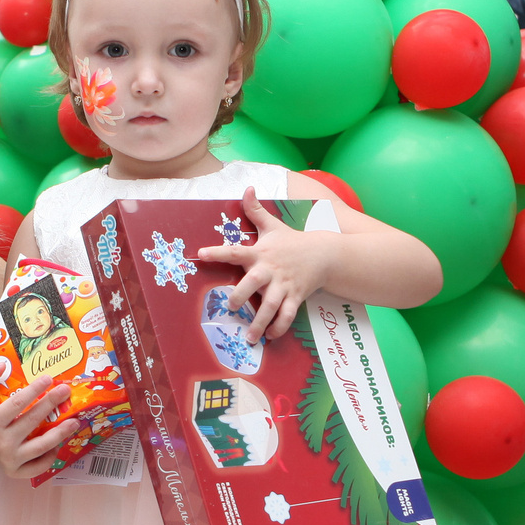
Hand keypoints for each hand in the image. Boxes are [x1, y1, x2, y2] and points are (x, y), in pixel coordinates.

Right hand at [0, 357, 76, 481]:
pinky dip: (50, 457)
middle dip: (51, 404)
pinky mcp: (15, 471)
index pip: (17, 403)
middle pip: (32, 421)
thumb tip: (2, 366)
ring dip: (60, 433)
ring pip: (40, 446)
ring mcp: (9, 459)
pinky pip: (37, 467)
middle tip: (66, 391)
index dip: (34, 390)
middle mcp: (1, 442)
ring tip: (75, 421)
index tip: (48, 378)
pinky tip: (58, 444)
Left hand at [195, 188, 335, 339]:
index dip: (218, 252)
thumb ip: (255, 210)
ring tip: (249, 337)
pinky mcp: (295, 297)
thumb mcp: (273, 225)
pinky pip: (287, 315)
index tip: (201, 254)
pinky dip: (280, 327)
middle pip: (252, 283)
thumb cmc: (292, 241)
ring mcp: (283, 285)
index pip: (235, 251)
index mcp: (259, 253)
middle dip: (241, 295)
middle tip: (231, 307)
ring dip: (260, 322)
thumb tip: (246, 188)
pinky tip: (271, 337)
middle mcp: (269, 270)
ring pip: (271, 305)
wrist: (324, 253)